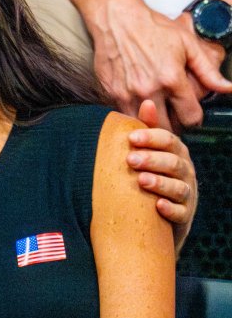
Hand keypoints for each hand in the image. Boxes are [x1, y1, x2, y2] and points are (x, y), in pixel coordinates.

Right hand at [90, 0, 231, 130]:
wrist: (116, 19)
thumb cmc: (152, 28)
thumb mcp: (187, 43)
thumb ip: (208, 70)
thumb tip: (227, 88)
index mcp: (171, 79)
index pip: (190, 118)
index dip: (194, 117)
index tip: (190, 112)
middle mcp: (148, 90)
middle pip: (166, 128)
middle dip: (173, 125)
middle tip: (172, 115)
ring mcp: (126, 94)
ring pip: (142, 125)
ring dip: (150, 122)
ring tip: (155, 111)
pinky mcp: (110, 93)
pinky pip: (124, 114)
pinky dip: (132, 112)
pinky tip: (137, 101)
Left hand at [128, 100, 196, 251]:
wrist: (154, 216)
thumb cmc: (149, 177)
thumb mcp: (148, 153)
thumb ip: (148, 130)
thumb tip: (147, 101)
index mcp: (175, 154)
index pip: (169, 141)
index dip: (151, 138)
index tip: (131, 137)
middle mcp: (184, 172)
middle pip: (173, 163)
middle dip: (153, 159)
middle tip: (131, 159)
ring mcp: (186, 195)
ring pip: (178, 187)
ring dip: (160, 183)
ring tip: (141, 180)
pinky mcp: (184, 216)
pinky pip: (180, 213)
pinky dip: (170, 209)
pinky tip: (158, 205)